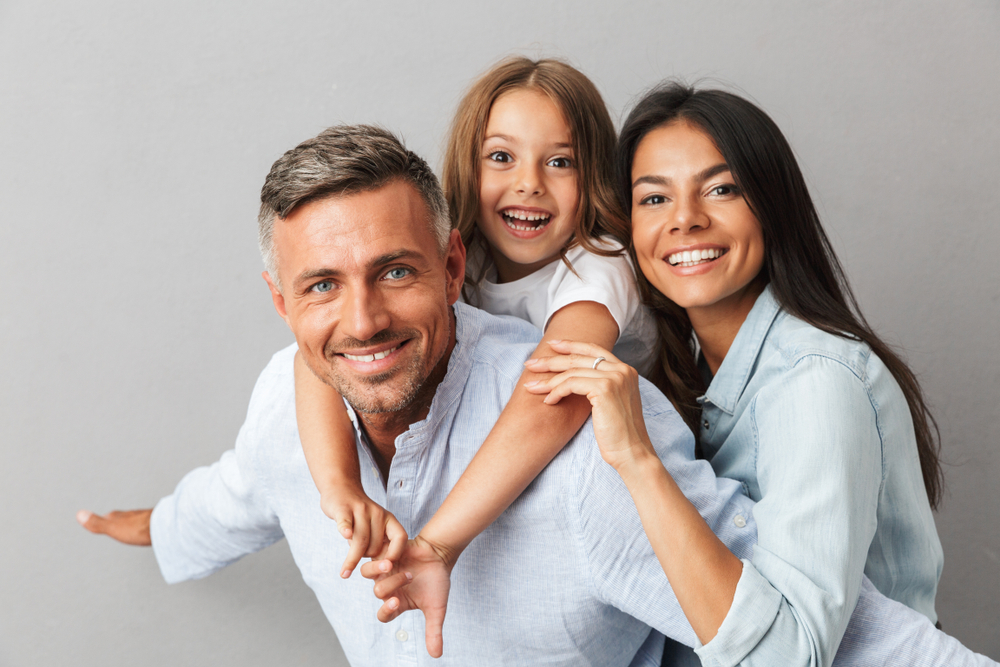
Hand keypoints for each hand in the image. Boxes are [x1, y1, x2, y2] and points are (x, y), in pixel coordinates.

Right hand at [76, 508, 151, 545]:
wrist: (166, 526)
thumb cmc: (139, 528)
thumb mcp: (113, 528)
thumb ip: (98, 523)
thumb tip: (79, 514)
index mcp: (121, 517)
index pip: (110, 517)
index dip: (105, 520)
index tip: (102, 520)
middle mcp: (133, 515)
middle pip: (124, 518)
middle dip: (119, 520)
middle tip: (116, 522)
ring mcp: (146, 518)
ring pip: (137, 520)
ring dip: (133, 523)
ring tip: (132, 527)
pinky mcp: (158, 524)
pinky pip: (149, 525)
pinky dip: (146, 527)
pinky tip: (149, 530)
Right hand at [321, 488, 407, 578]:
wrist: (341, 488)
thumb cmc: (359, 514)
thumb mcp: (376, 525)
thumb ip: (380, 542)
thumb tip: (382, 569)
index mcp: (388, 518)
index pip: (401, 537)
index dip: (396, 553)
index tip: (387, 567)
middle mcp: (377, 513)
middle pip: (375, 545)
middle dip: (366, 556)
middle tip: (357, 555)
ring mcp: (360, 510)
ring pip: (360, 540)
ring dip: (352, 559)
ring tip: (345, 572)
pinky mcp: (343, 509)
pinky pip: (346, 521)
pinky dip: (346, 529)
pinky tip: (345, 535)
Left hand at [360, 534, 452, 657]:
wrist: (439, 553)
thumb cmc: (437, 581)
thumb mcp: (436, 608)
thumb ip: (433, 631)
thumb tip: (436, 656)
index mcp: (398, 603)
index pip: (383, 615)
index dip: (386, 610)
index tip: (396, 602)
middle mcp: (388, 588)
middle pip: (377, 592)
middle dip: (392, 584)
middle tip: (409, 576)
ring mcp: (383, 570)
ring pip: (367, 574)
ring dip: (378, 570)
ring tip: (391, 565)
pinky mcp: (383, 553)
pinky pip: (369, 556)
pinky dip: (379, 556)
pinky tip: (392, 554)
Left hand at [523, 340, 656, 471]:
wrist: (631, 452)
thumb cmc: (618, 433)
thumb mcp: (612, 402)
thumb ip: (601, 384)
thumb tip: (574, 376)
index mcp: (626, 370)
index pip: (594, 349)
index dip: (571, 345)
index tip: (552, 345)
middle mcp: (622, 369)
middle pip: (579, 358)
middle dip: (551, 360)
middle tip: (530, 364)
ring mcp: (615, 377)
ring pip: (572, 371)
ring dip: (548, 380)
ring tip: (530, 387)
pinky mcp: (604, 388)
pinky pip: (571, 384)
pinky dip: (556, 391)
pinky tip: (548, 401)